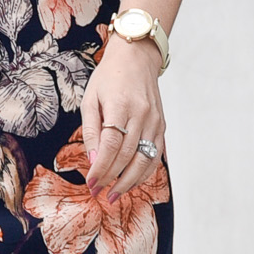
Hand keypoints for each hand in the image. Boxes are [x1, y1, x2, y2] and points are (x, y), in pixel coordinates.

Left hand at [81, 34, 164, 197]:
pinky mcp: (162, 126)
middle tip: (100, 194)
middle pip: (129, 156)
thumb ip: (91, 130)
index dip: (101, 168)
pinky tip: (132, 181)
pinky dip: (145, 172)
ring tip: (116, 194)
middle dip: (113, 179)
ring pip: (146, 160)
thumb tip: (93, 161)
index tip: (90, 183)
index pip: (111, 145)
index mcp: (121, 105)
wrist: (137, 58)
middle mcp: (142, 114)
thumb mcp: (91, 98)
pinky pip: (156, 155)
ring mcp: (155, 121)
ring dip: (130, 181)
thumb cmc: (110, 77)